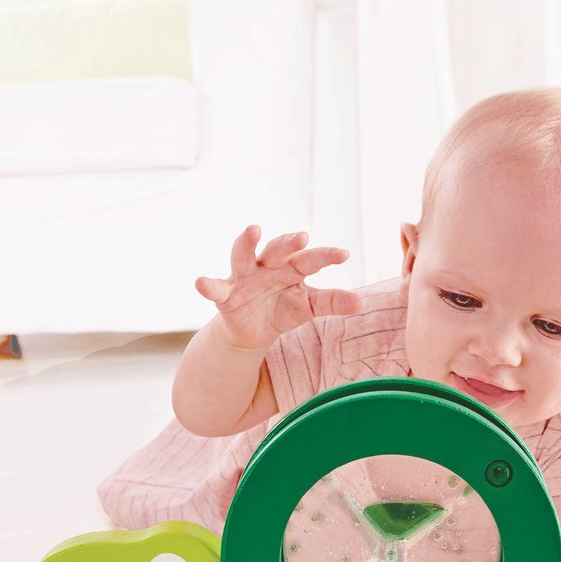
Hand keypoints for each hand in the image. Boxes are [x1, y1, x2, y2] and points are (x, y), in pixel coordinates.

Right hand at [195, 226, 362, 350]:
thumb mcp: (308, 307)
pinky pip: (215, 288)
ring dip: (246, 242)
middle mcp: (267, 266)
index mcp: (290, 268)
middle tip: (302, 237)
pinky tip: (201, 282)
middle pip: (277, 249)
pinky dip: (208, 285)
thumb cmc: (283, 310)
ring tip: (253, 230)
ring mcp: (243, 277)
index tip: (343, 254)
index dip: (324, 256)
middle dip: (288, 242)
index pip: (309, 259)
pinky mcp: (225, 295)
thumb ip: (330, 302)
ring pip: (243, 255)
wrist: (252, 332)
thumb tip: (359, 304)